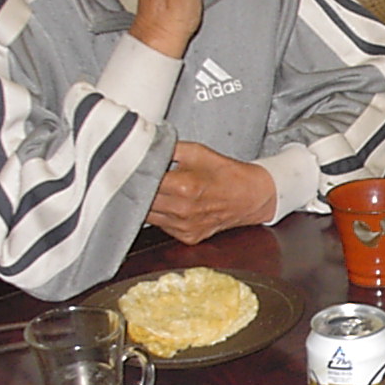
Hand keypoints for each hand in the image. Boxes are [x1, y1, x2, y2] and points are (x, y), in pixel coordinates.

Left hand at [146, 142, 276, 242]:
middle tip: (143, 177)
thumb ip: (168, 147)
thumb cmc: (227, 174)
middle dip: (140, 187)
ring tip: (160, 191)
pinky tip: (171, 205)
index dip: (136, 172)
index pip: (144, 180)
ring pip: (148, 216)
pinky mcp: (188, 237)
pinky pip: (162, 226)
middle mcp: (183, 210)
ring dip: (148, 203)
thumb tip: (144, 146)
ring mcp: (185, 227)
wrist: (251, 196)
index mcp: (185, 186)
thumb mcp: (197, 151)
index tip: (134, 167)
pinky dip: (161, 216)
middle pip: (143, 200)